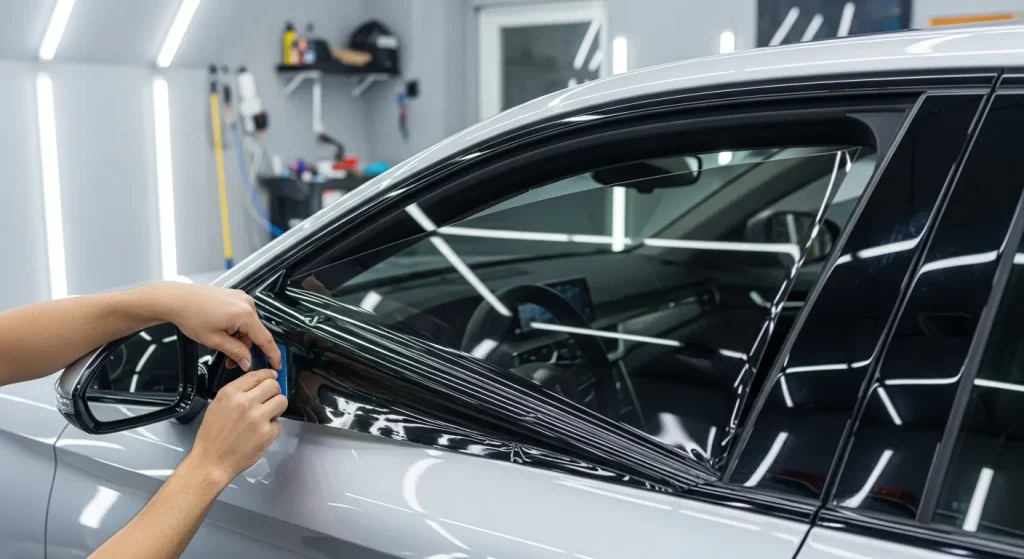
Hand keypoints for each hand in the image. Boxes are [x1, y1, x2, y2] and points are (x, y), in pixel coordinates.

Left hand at [135, 283, 280, 370]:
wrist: (176, 299)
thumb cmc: (191, 315)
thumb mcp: (215, 341)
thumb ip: (236, 352)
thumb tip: (248, 362)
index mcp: (245, 314)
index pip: (265, 339)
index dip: (272, 355)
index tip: (276, 365)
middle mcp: (247, 304)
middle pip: (256, 333)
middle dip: (247, 349)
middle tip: (235, 362)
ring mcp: (241, 299)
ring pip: (248, 326)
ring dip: (239, 339)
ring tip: (222, 347)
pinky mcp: (234, 297)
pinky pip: (242, 317)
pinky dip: (236, 328)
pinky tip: (223, 334)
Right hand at [185, 369, 287, 485]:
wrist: (212, 461)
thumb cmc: (212, 434)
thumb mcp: (218, 405)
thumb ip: (237, 392)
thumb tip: (259, 384)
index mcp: (231, 393)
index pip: (258, 375)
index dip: (268, 375)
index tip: (272, 377)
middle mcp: (246, 402)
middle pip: (274, 386)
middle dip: (274, 391)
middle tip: (268, 399)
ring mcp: (258, 418)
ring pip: (282, 401)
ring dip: (277, 407)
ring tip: (268, 414)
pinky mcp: (267, 434)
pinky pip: (279, 424)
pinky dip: (272, 428)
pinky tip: (261, 433)